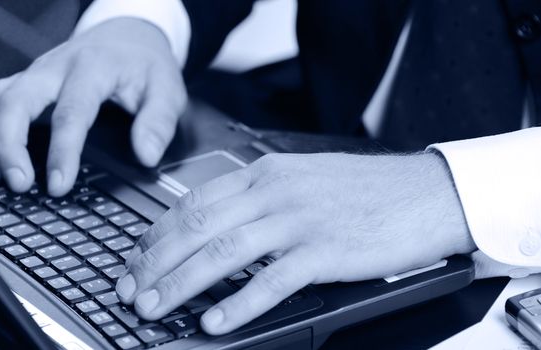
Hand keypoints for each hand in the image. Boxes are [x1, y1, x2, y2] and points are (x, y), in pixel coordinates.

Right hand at [0, 18, 186, 195]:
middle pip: (15, 100)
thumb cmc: (145, 66)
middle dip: (7, 145)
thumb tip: (146, 155)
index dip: (61, 151)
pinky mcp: (22, 83)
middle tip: (17, 185)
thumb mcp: (166, 89)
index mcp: (92, 69)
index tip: (58, 186)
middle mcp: (54, 69)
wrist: (126, 35)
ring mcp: (33, 75)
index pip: (71, 111)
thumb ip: (158, 121)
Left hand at [117, 152, 475, 334]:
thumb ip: (260, 199)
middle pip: (198, 226)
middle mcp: (275, 192)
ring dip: (182, 283)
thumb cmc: (363, 190)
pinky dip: (239, 303)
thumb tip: (219, 227)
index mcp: (265, 173)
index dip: (158, 233)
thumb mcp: (302, 179)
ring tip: (154, 307)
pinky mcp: (325, 250)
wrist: (424, 191)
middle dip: (156, 262)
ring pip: (224, 251)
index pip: (194, 201)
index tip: (137, 257)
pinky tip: (215, 321)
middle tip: (130, 289)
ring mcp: (299, 219)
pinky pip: (272, 280)